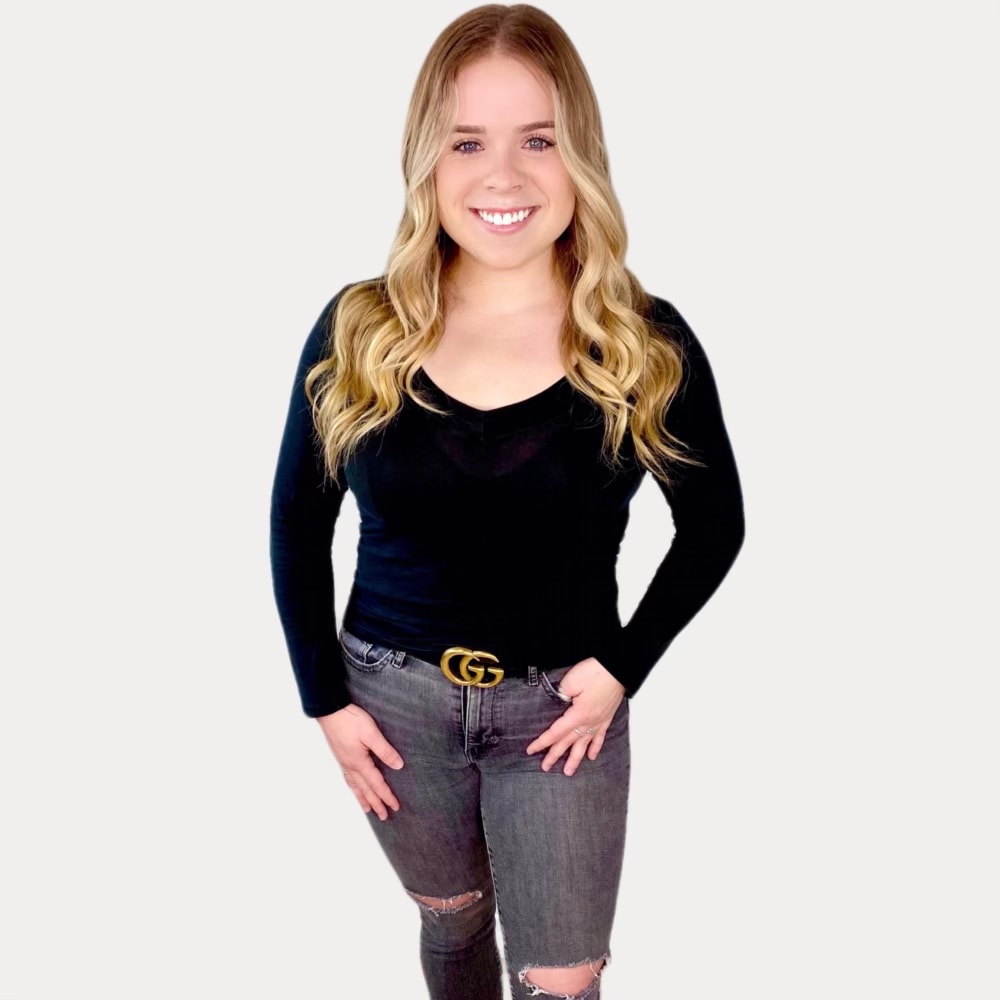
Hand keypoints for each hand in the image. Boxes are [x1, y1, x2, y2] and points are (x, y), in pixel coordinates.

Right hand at [316, 704, 403, 820]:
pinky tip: (354, 788)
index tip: (395, 807)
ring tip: (368, 810)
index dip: (387, 796)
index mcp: (360, 762)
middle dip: (376, 803)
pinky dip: (353, 788)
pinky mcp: (340, 756)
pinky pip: (348, 778)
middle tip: (384, 816)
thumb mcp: (371, 733)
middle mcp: (351, 766)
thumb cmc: (350, 719)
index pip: (377, 784)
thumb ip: (385, 751)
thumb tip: (398, 766)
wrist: (329, 710)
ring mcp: (344, 762)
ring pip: (355, 786)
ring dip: (363, 799)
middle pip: (365, 790)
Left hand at [525, 657, 625, 775]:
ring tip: (568, 772)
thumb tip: (559, 702)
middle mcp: (588, 722)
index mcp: (578, 715)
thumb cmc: (597, 673)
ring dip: (575, 759)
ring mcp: (599, 721)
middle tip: (545, 767)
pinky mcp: (606, 717)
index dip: (542, 742)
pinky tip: (592, 756)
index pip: (555, 733)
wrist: (618, 668)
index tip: (531, 750)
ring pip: (584, 745)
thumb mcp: (571, 682)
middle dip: (555, 755)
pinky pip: (599, 737)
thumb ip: (561, 694)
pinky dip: (595, 748)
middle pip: (568, 742)